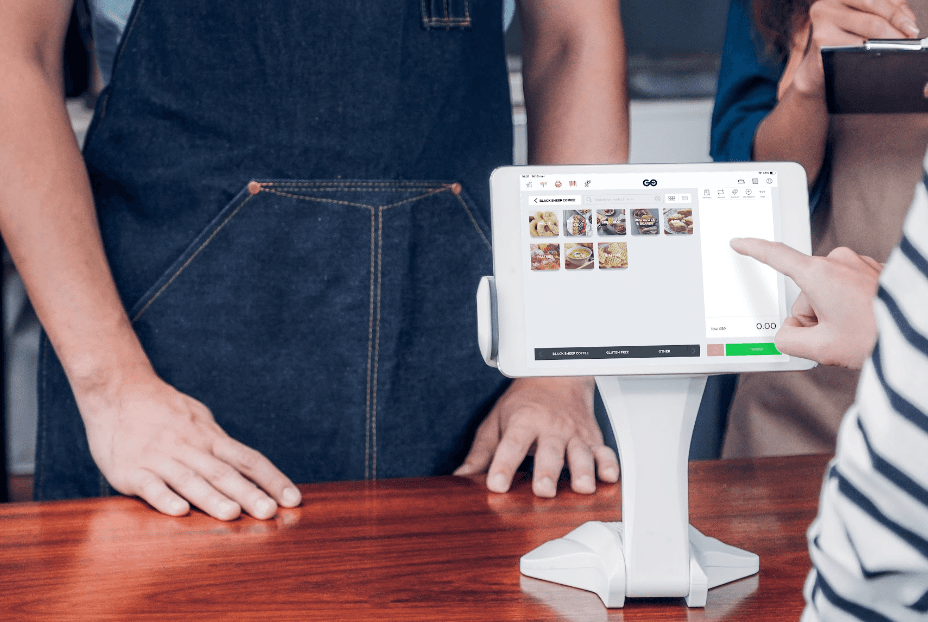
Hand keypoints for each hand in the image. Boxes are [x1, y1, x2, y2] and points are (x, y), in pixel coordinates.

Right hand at [76, 368, 301, 519]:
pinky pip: (150, 485)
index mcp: (210, 438)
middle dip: (248, 494)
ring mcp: (160, 458)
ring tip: (232, 515)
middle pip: (224, 472)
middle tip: (270, 512)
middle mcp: (190, 447)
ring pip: (191, 480)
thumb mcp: (200, 420)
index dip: (272, 479)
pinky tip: (179, 511)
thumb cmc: (163, 410)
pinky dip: (164, 498)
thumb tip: (250, 466)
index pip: (249, 459)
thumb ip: (220, 444)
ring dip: (212, 498)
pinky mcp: (132, 470)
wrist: (118, 389)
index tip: (294, 499)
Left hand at [454, 377, 618, 497]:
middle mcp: (550, 427)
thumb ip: (482, 452)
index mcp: (523, 422)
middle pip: (549, 451)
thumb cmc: (523, 403)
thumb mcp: (496, 421)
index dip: (503, 465)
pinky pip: (604, 451)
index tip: (496, 485)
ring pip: (580, 453)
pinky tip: (609, 477)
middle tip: (544, 490)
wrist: (556, 377)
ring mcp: (573, 434)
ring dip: (582, 470)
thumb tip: (461, 477)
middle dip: (547, 472)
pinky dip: (608, 464)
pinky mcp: (592, 439)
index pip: (512, 444)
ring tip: (582, 487)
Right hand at [731, 238, 880, 368]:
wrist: (919, 333)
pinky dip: (851, 307)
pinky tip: (866, 322)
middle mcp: (837, 261)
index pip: (775, 256)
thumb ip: (788, 341)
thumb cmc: (877, 335)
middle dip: (812, 316)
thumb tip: (787, 334)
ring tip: (856, 331)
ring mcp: (858, 264)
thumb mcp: (820, 349)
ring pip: (827, 292)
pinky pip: (848, 290)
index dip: (753, 249)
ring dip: (834, 313)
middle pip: (804, 291)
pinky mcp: (874, 271)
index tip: (740, 242)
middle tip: (835, 336)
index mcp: (818, 274)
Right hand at [785, 0, 917, 97]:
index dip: (898, 15)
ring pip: (867, 31)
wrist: (817, 66)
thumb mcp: (862, 20)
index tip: (912, 29)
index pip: (875, 0)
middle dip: (895, 30)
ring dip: (888, 42)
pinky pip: (855, 48)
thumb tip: (908, 23)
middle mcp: (827, 4)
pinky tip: (879, 58)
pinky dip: (871, 54)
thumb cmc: (842, 40)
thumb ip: (885, 13)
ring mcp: (822, 22)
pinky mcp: (821, 42)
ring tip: (899, 50)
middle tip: (909, 40)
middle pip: (872, 16)